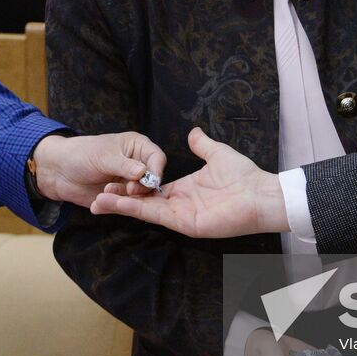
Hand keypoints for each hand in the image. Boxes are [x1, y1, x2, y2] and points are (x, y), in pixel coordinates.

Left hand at [31, 131, 166, 205]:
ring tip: (105, 193)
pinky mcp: (120, 196)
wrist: (59, 171)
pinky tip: (99, 203)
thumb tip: (144, 173)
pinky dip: (114, 206)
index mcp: (137, 146)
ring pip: (140, 196)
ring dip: (125, 198)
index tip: (150, 182)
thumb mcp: (104, 157)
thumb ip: (125, 166)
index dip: (156, 170)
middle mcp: (137, 164)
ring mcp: (129, 181)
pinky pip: (125, 205)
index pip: (157, 158)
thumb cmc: (81, 154)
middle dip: (141, 188)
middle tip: (129, 191)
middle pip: (152, 180)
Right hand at [89, 127, 287, 237]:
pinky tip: (118, 203)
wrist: (261, 193)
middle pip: (142, 203)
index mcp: (184, 190)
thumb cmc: (244, 176)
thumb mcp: (217, 153)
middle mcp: (179, 204)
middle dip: (118, 200)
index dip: (132, 185)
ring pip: (144, 210)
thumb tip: (193, 132)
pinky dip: (136, 209)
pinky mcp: (186, 224)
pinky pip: (157, 215)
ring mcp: (181, 216)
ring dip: (121, 206)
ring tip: (97, 202)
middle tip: (95, 196)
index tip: (110, 179)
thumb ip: (201, 145)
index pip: (151, 189)